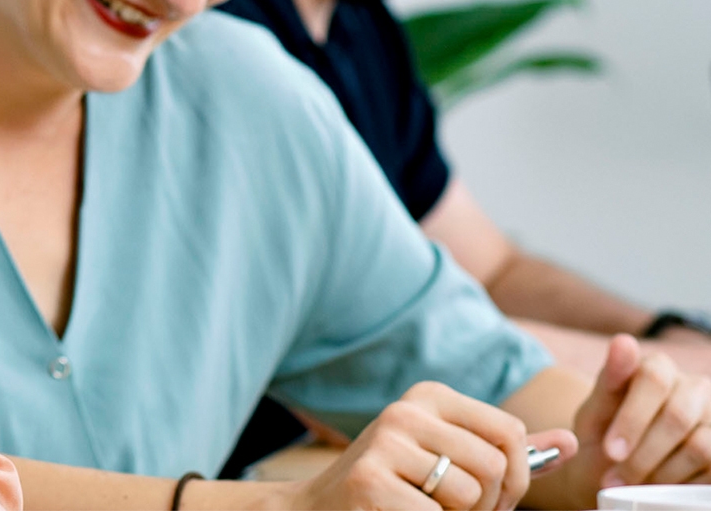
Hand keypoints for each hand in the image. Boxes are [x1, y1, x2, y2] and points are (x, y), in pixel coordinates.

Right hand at [290, 382, 575, 509]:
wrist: (321, 508)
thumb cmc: (396, 488)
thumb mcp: (450, 459)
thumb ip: (507, 454)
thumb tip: (573, 444)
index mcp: (428, 396)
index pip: (510, 432)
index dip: (514, 478)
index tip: (491, 499)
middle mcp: (406, 410)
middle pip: (494, 465)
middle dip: (489, 505)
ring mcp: (384, 443)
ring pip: (470, 493)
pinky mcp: (369, 480)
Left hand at [570, 334, 710, 490]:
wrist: (615, 472)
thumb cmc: (604, 436)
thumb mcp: (595, 413)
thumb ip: (609, 380)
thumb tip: (623, 341)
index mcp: (659, 367)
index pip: (655, 378)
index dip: (633, 419)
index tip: (611, 451)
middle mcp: (694, 388)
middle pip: (677, 417)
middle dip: (643, 454)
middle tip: (616, 477)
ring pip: (699, 448)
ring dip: (660, 473)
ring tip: (633, 482)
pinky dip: (680, 484)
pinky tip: (657, 485)